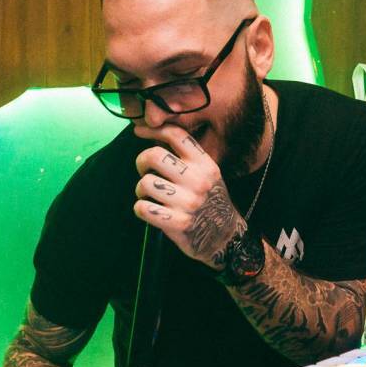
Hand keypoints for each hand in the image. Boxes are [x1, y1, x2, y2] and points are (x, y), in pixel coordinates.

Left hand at [133, 123, 245, 269]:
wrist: (225, 237)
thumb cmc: (210, 202)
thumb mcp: (208, 174)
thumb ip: (187, 157)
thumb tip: (155, 135)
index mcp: (205, 165)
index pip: (176, 135)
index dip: (153, 129)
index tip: (140, 131)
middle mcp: (198, 181)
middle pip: (155, 156)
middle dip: (142, 161)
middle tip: (144, 169)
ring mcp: (187, 202)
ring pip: (146, 183)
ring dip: (141, 189)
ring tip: (148, 194)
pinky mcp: (177, 223)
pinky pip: (143, 208)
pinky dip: (140, 208)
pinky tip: (148, 209)